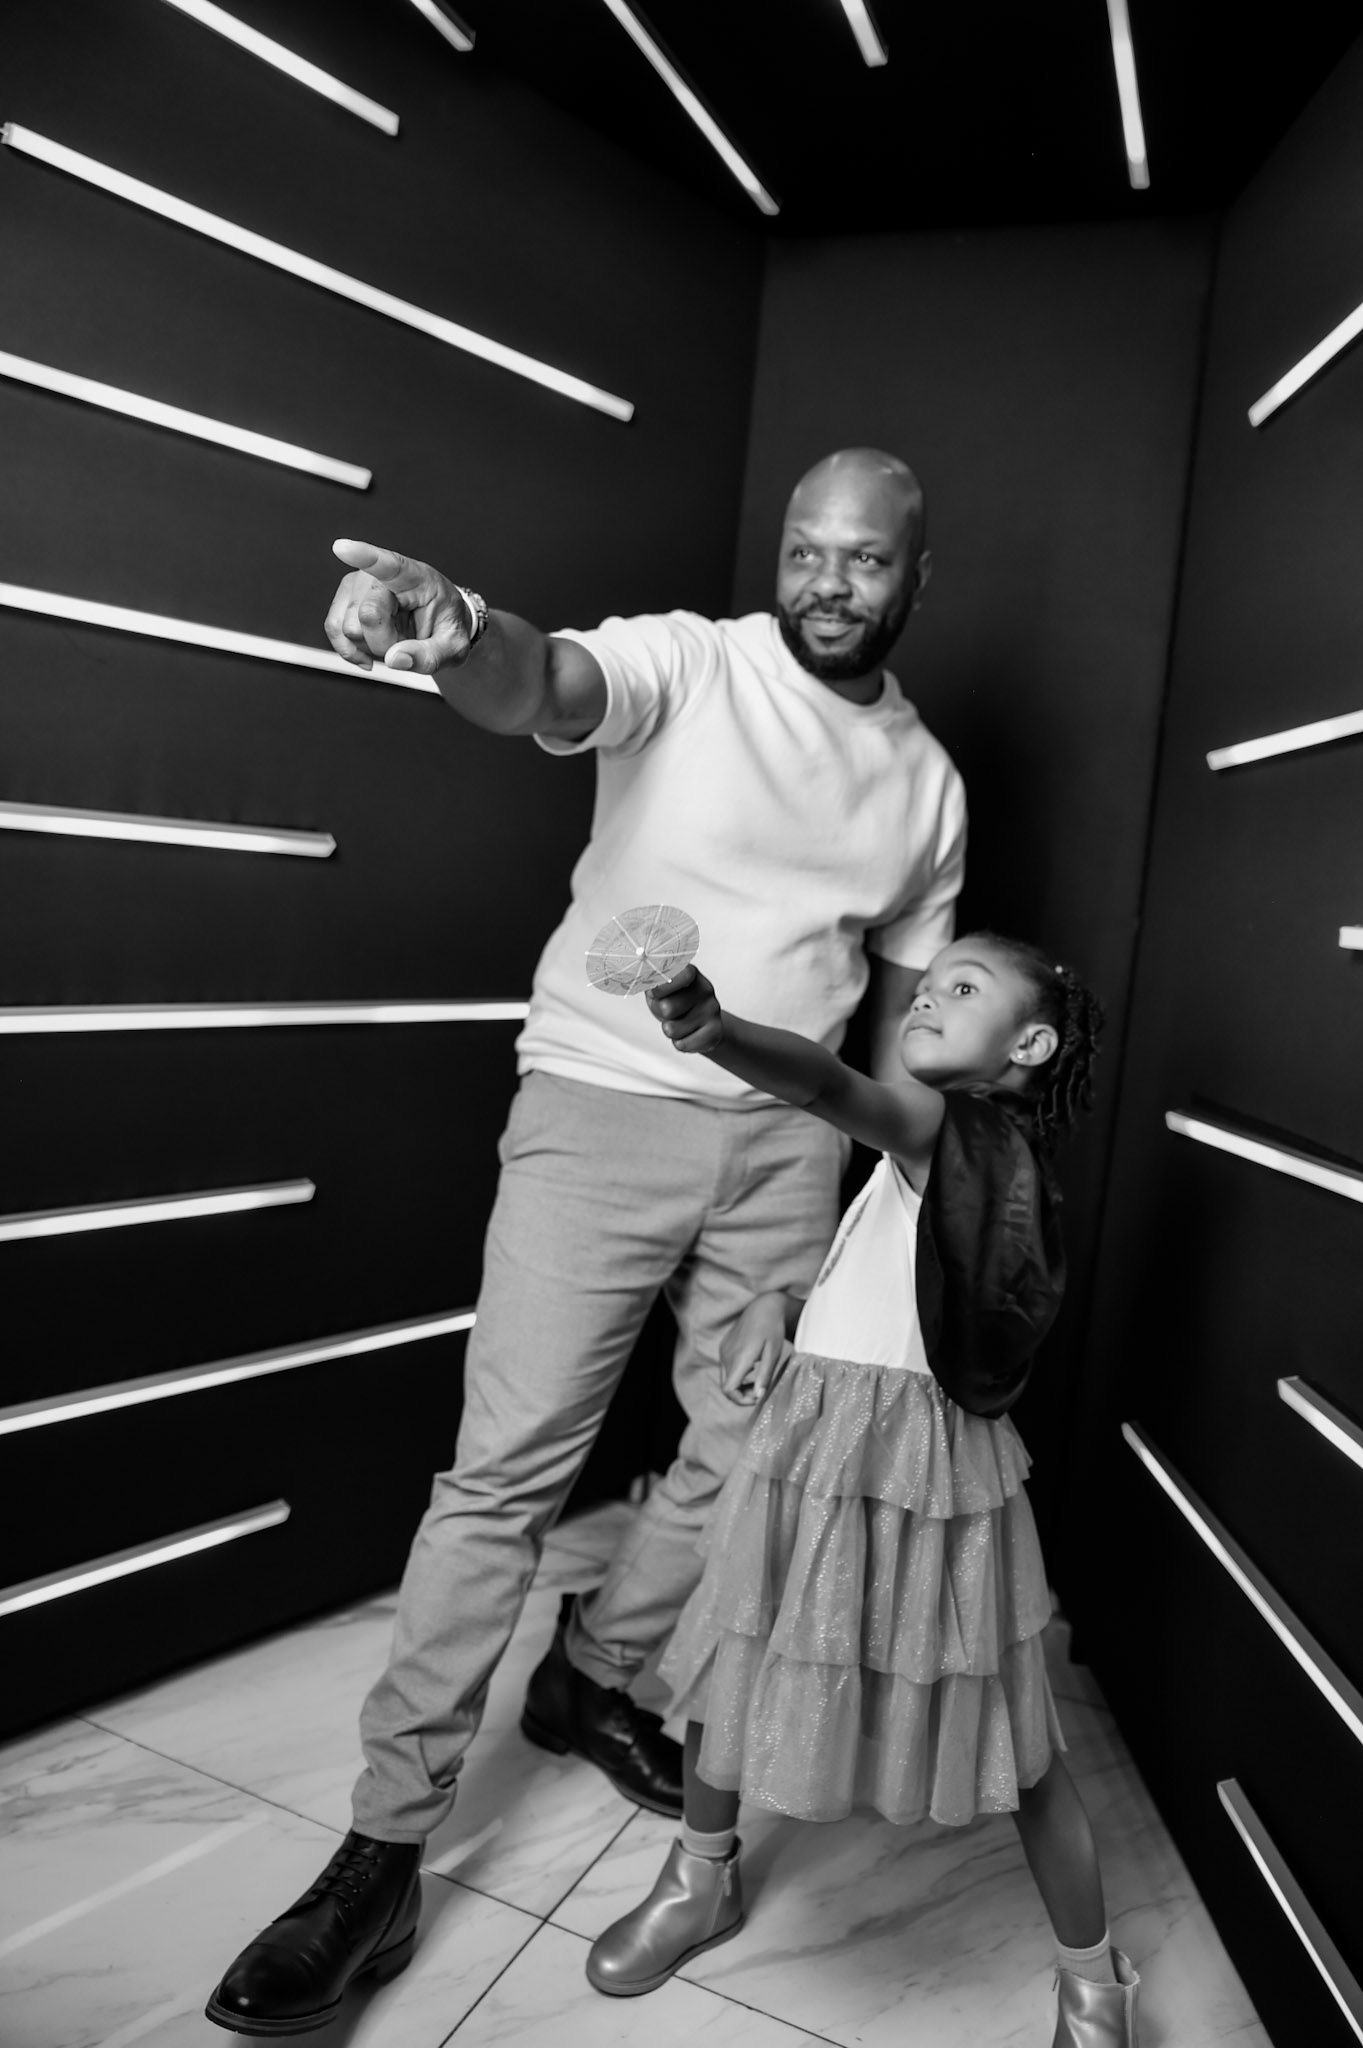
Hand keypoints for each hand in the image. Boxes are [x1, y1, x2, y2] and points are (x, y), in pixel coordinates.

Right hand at [324, 540, 476, 673]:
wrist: (438, 625)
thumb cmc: (445, 627)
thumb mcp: (453, 648)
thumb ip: (429, 656)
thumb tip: (394, 659)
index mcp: (416, 577)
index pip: (390, 565)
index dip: (364, 556)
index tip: (342, 548)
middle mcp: (381, 575)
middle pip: (367, 615)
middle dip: (384, 642)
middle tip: (405, 640)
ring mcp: (359, 584)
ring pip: (347, 627)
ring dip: (369, 646)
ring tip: (391, 638)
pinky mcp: (345, 599)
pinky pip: (334, 629)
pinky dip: (350, 649)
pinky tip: (368, 652)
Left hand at [647, 965, 722, 1054]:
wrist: (699, 1023)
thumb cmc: (673, 1001)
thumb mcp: (659, 990)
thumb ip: (653, 984)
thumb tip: (651, 985)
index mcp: (691, 974)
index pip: (682, 975)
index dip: (663, 987)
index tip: (654, 993)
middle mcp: (705, 989)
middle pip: (667, 1008)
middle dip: (661, 1013)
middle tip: (668, 1011)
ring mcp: (712, 1010)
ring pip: (672, 1029)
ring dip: (669, 1029)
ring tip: (679, 1022)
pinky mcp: (715, 1032)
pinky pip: (682, 1045)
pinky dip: (679, 1043)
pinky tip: (688, 1034)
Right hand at [719, 1293, 792, 1406]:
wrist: (764, 1307)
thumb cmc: (772, 1330)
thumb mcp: (773, 1354)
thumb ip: (764, 1376)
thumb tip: (758, 1396)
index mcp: (739, 1358)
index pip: (728, 1389)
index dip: (740, 1399)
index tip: (757, 1397)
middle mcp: (727, 1355)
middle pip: (725, 1386)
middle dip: (741, 1395)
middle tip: (759, 1391)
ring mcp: (723, 1350)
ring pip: (725, 1378)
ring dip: (738, 1385)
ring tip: (757, 1380)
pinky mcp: (724, 1347)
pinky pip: (726, 1368)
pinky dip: (736, 1374)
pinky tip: (751, 1368)